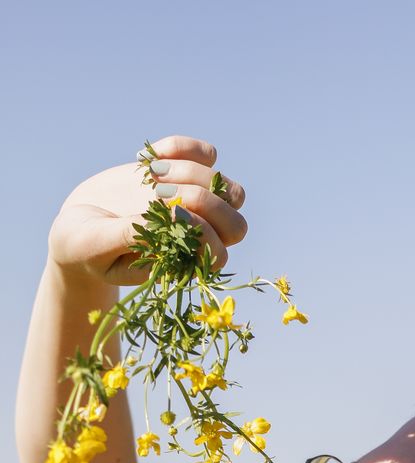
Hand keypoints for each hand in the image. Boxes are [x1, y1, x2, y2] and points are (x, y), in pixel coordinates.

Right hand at [47, 135, 247, 286]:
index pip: (218, 252)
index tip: (167, 213)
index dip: (202, 232)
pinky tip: (147, 157)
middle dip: (207, 203)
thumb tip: (156, 218)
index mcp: (183, 262)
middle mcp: (197, 235)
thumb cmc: (87, 247)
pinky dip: (183, 147)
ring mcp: (195, 203)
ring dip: (194, 173)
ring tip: (151, 175)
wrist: (78, 225)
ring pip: (226, 188)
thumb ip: (126, 237)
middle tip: (161, 192)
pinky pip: (206, 154)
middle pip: (235, 224)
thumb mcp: (99, 247)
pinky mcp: (182, 173)